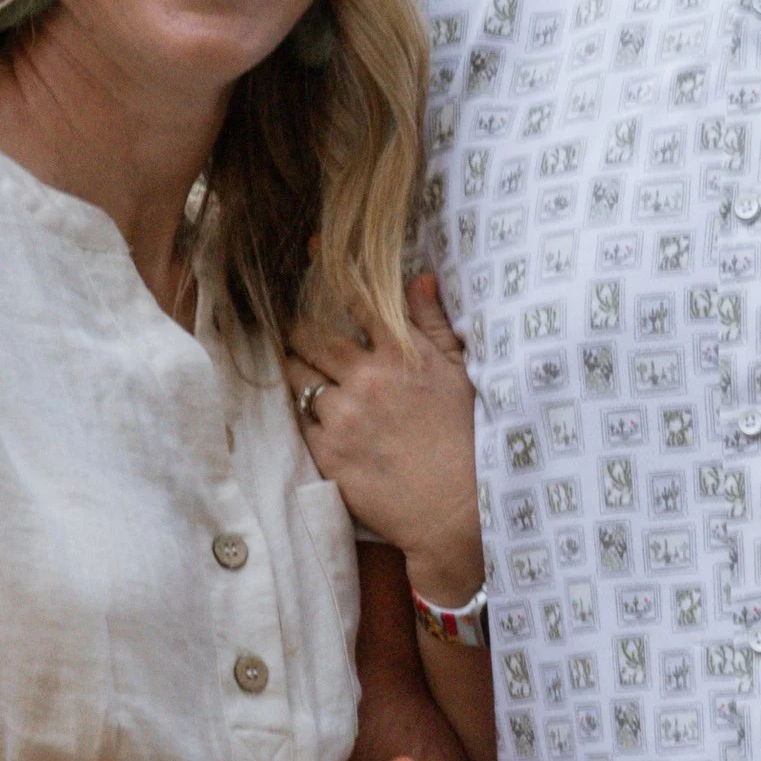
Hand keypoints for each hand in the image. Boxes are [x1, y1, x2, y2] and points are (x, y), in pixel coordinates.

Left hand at [288, 273, 485, 604]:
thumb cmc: (466, 440)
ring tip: (299, 370)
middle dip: (298, 327)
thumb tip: (418, 278)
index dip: (327, 269)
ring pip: (296, 377)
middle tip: (297, 328)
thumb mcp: (460, 375)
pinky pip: (298, 420)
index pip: (355, 299)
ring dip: (294, 369)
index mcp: (402, 356)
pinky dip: (300, 411)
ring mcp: (343, 418)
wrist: (456, 511)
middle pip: (309, 335)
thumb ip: (434, 324)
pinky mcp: (328, 454)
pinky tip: (310, 411)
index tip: (308, 249)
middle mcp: (367, 380)